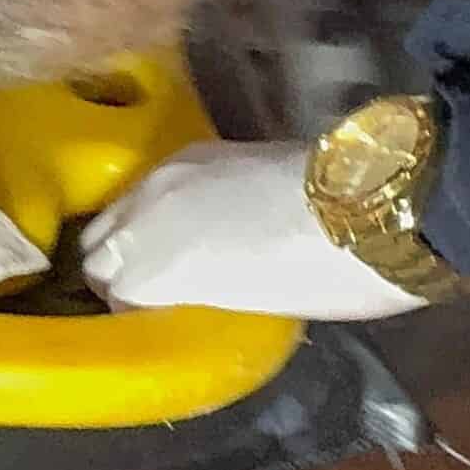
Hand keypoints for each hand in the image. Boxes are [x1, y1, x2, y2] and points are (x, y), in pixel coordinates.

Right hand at [80, 141, 427, 320]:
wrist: (372, 203)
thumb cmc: (322, 276)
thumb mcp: (247, 303)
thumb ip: (191, 292)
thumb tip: (179, 290)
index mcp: (155, 267)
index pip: (111, 291)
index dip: (130, 308)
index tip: (152, 318)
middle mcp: (143, 215)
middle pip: (97, 249)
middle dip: (116, 270)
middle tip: (152, 289)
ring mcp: (165, 176)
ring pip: (115, 210)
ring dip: (129, 232)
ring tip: (165, 251)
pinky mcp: (193, 151)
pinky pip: (147, 185)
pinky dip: (154, 205)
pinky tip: (188, 217)